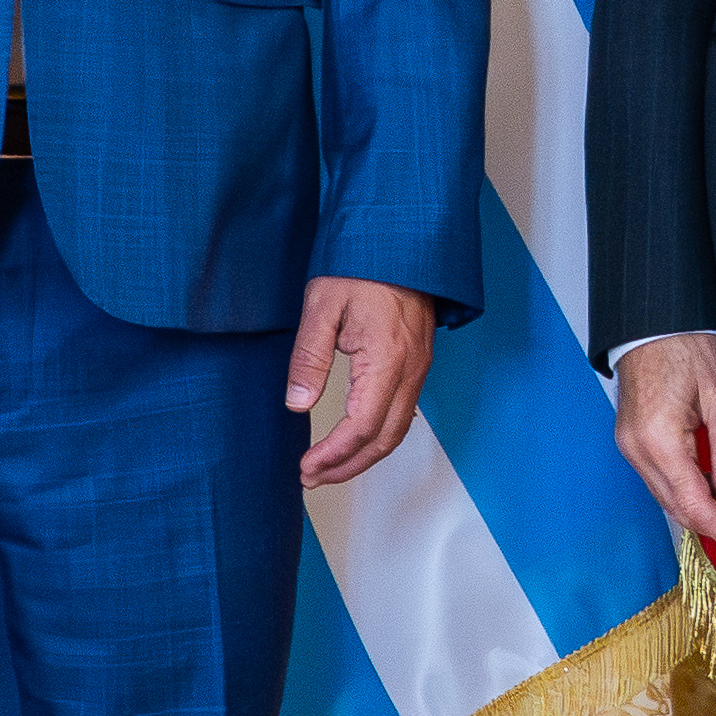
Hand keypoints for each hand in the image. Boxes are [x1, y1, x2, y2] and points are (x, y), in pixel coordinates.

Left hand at [287, 278, 434, 486]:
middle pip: (384, 439)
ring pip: (397, 429)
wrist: (399, 238)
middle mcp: (410, 369)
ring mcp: (419, 367)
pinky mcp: (418, 361)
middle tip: (313, 477)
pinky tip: (358, 439)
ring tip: (330, 467)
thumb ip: (309, 358)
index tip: (307, 467)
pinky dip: (379, 435)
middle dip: (348, 466)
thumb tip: (297, 405)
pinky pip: (404, 411)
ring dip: (364, 455)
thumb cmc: (361, 265)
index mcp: (387, 358)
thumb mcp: (322, 305)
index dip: (334, 454)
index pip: (362, 426)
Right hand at [614, 333, 715, 560]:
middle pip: (680, 510)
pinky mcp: (633, 441)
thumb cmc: (686, 346)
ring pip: (670, 500)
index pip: (695, 505)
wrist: (653, 320)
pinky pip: (662, 482)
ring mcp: (631, 448)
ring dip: (706, 516)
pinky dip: (690, 495)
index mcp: (658, 440)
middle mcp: (637, 451)